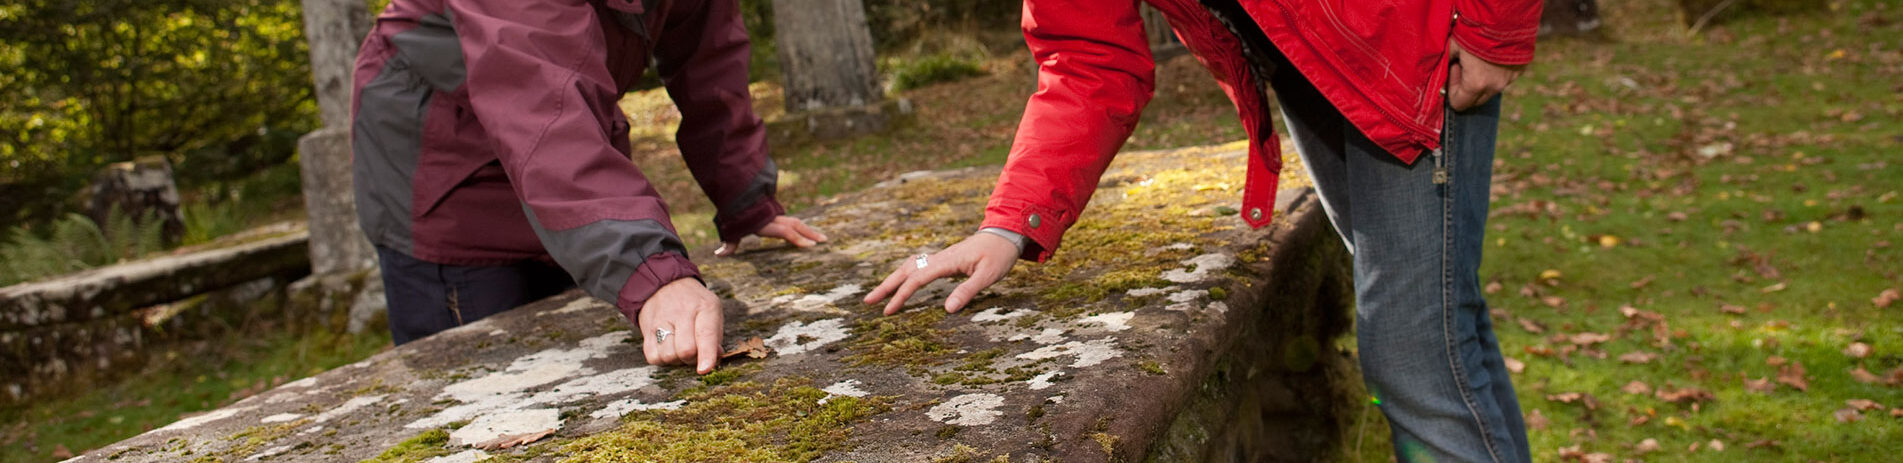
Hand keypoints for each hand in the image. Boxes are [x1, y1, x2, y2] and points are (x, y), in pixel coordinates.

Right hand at [638, 277, 723, 373]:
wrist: (663, 285)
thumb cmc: (694, 303)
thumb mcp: (712, 310)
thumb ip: (715, 336)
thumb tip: (714, 359)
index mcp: (704, 307)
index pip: (706, 334)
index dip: (706, 355)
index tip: (704, 369)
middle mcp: (681, 313)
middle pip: (685, 350)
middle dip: (692, 359)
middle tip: (694, 352)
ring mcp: (661, 321)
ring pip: (668, 356)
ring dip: (677, 360)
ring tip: (679, 347)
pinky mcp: (646, 331)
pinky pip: (653, 357)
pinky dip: (662, 359)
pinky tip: (667, 347)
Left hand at [714, 215, 827, 255]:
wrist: (736, 191)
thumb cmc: (734, 213)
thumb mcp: (731, 228)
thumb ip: (730, 242)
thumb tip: (718, 254)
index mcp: (765, 223)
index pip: (785, 231)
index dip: (798, 239)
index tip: (811, 246)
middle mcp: (774, 218)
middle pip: (796, 225)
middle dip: (810, 234)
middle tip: (824, 241)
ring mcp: (776, 215)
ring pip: (797, 222)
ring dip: (809, 230)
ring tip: (822, 238)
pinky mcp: (776, 214)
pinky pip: (792, 222)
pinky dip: (802, 228)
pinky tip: (810, 233)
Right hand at [863, 232, 1018, 314]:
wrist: (1005, 233)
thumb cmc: (999, 255)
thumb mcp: (989, 275)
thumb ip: (968, 291)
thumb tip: (947, 309)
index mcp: (947, 262)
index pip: (916, 279)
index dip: (900, 295)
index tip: (888, 311)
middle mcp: (939, 258)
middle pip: (905, 271)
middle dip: (886, 286)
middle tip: (867, 302)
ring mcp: (941, 257)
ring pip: (909, 267)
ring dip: (893, 280)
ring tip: (879, 295)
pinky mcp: (945, 259)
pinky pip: (918, 266)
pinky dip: (905, 274)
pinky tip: (902, 282)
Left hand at [1446, 39, 1527, 111]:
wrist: (1503, 16)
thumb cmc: (1473, 31)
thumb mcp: (1451, 47)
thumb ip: (1443, 66)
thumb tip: (1438, 76)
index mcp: (1476, 84)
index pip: (1459, 104)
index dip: (1451, 90)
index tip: (1453, 70)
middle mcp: (1495, 87)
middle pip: (1476, 101)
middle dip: (1466, 87)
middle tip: (1463, 65)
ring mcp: (1509, 80)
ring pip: (1491, 90)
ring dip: (1481, 80)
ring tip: (1477, 59)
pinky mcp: (1519, 71)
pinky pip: (1503, 79)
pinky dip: (1495, 72)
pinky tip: (1491, 56)